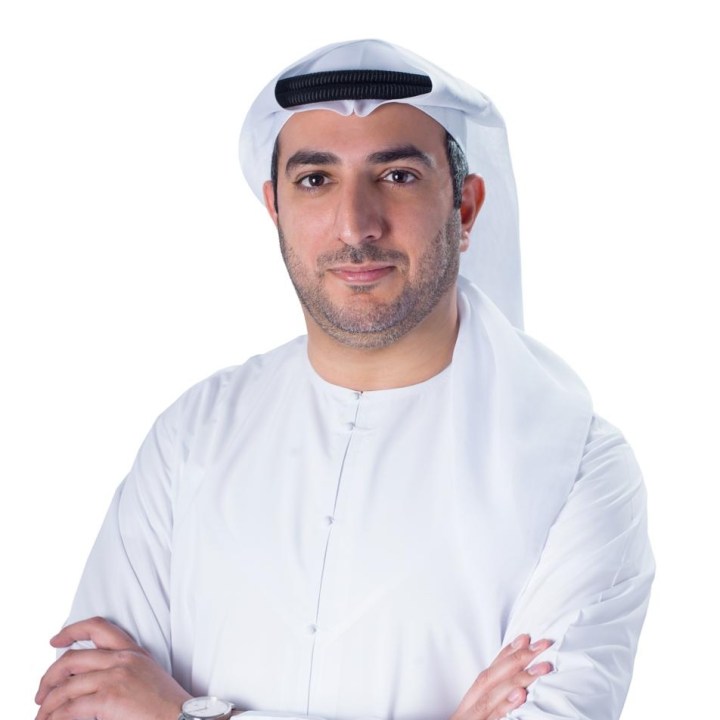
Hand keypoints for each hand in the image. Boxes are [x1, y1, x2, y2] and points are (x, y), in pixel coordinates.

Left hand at [35, 616, 190, 719]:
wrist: (182, 717)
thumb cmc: (165, 705)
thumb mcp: (146, 675)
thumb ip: (121, 670)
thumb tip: (88, 681)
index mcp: (132, 651)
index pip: (98, 627)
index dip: (72, 630)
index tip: (55, 639)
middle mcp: (122, 659)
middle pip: (72, 659)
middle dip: (49, 677)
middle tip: (40, 694)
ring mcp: (115, 677)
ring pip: (66, 687)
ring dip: (47, 705)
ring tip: (42, 716)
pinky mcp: (109, 698)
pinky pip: (70, 708)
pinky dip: (56, 717)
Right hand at [450, 634, 552, 719]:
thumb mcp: (475, 718)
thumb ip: (491, 707)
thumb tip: (516, 694)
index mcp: (468, 707)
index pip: (487, 674)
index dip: (505, 654)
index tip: (524, 637)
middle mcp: (467, 711)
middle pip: (490, 679)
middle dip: (517, 659)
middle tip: (542, 644)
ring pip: (492, 696)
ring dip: (518, 678)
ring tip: (541, 666)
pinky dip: (505, 708)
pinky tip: (520, 697)